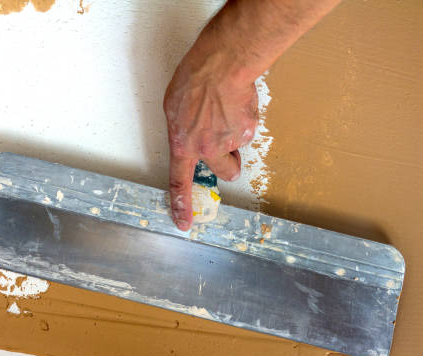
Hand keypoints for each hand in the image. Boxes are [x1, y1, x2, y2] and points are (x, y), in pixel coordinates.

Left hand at [164, 52, 257, 230]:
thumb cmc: (193, 79)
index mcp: (184, 145)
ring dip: (236, 138)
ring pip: (238, 149)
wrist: (220, 65)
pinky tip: (236, 102)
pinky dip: (244, 119)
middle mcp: (207, 149)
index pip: (181, 182)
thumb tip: (191, 139)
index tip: (184, 222)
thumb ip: (183, 131)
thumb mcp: (174, 108)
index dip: (182, 205)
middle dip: (230, 162)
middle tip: (226, 141)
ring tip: (227, 111)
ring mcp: (230, 141)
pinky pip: (248, 130)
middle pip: (227, 172)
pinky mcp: (249, 130)